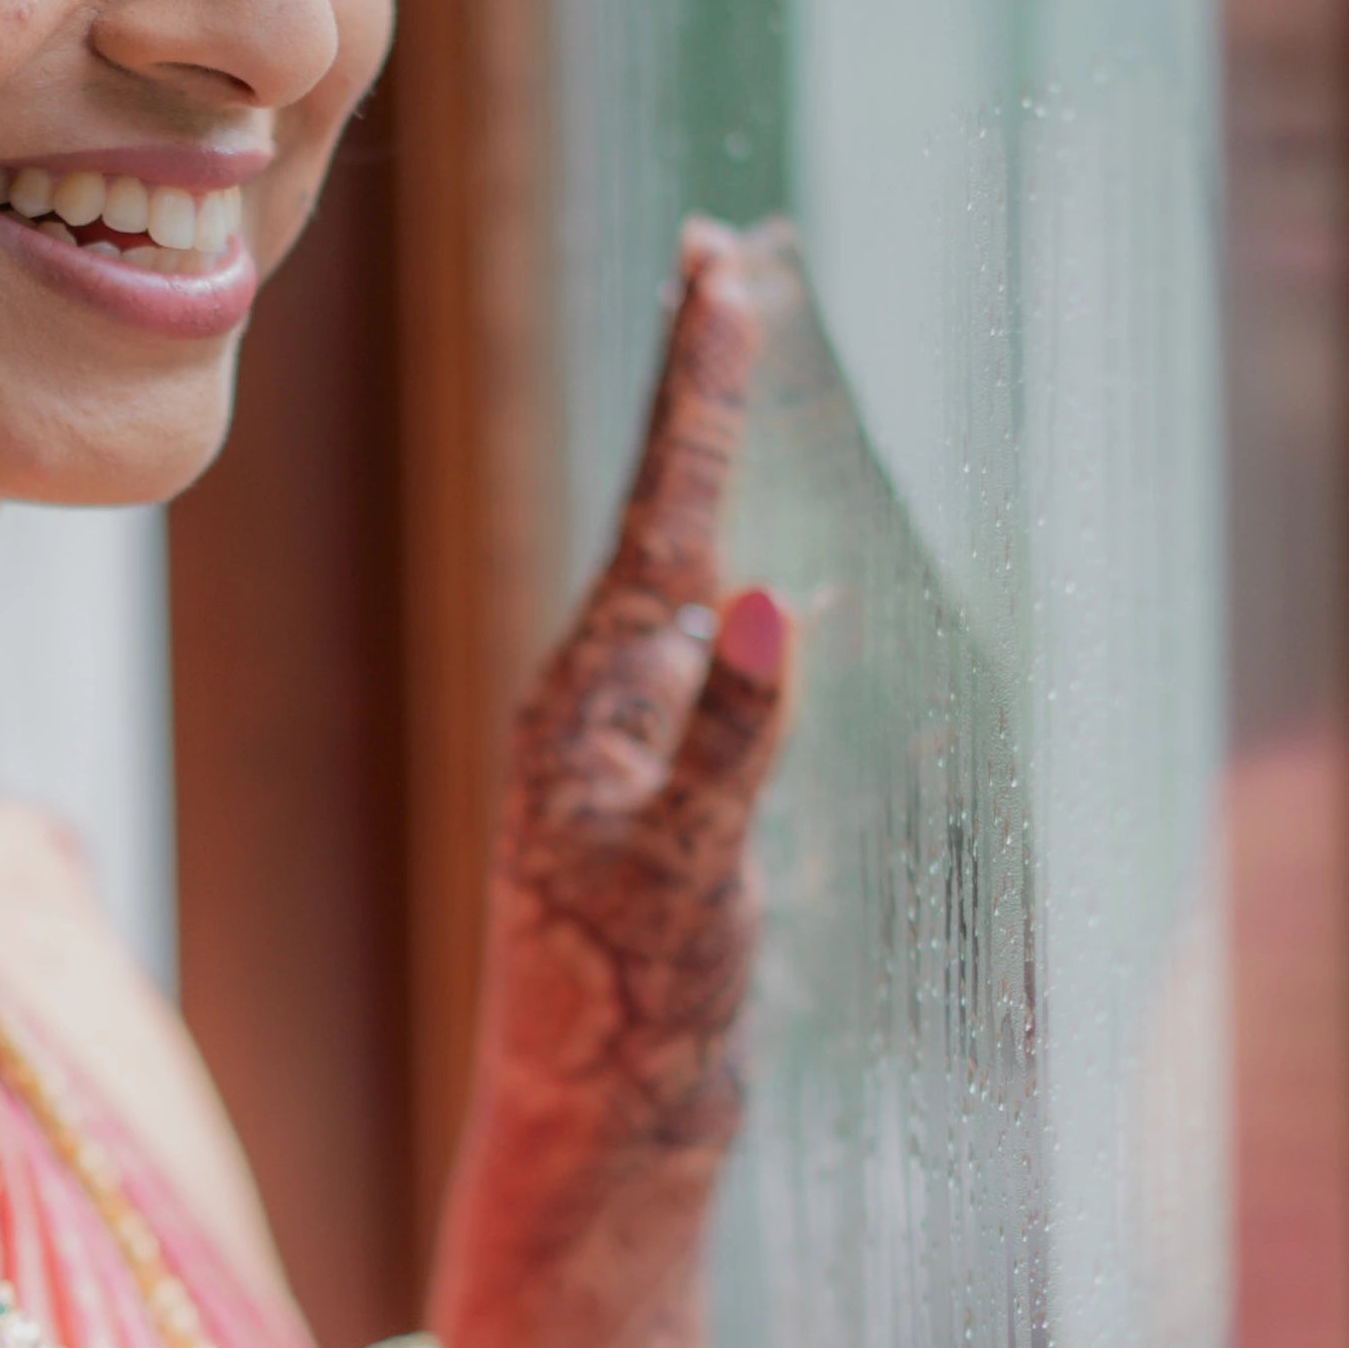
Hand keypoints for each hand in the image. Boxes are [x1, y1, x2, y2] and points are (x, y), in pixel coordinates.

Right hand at [417, 220, 789, 1347]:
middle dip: (690, 384)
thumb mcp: (675, 794)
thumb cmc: (643, 935)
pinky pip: (707, 772)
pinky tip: (761, 609)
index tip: (720, 259)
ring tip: (726, 326)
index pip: (658, 501)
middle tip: (723, 253)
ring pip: (667, 612)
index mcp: (597, 679)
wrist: (595, 1094)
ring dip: (696, 472)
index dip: (692, 384)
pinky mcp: (655, 873)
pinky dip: (736, 698)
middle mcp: (587, 708)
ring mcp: (610, 787)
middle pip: (653, 515)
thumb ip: (708, 692)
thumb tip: (758, 584)